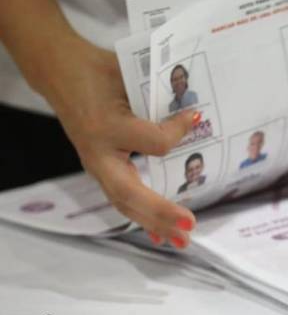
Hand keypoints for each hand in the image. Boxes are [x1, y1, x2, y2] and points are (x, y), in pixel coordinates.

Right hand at [38, 36, 196, 247]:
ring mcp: (97, 165)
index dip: (177, 132)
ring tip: (181, 242)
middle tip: (189, 226)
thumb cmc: (100, 72)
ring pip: (124, 203)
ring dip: (154, 224)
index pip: (152, 141)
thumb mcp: (129, 75)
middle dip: (161, 212)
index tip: (196, 118)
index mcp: (106, 125)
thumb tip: (198, 116)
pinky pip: (121, 201)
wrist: (63, 75)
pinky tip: (161, 237)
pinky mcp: (101, 170)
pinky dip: (143, 219)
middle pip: (130, 192)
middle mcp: (98, 152)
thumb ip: (160, 96)